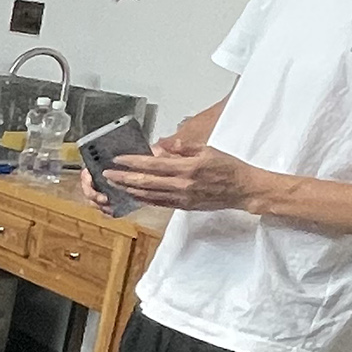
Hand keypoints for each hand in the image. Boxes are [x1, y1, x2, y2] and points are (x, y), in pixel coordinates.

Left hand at [103, 144, 265, 214]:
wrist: (244, 189)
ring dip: (129, 190)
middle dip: (123, 178)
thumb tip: (159, 145)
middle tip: (107, 174)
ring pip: (149, 195)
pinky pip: (159, 203)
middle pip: (146, 182)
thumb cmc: (228, 167)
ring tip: (115, 185)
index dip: (132, 162)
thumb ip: (181, 147)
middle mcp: (183, 184)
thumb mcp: (207, 149)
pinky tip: (134, 195)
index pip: (153, 165)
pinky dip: (144, 199)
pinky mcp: (184, 206)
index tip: (118, 159)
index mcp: (188, 167)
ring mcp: (182, 198)